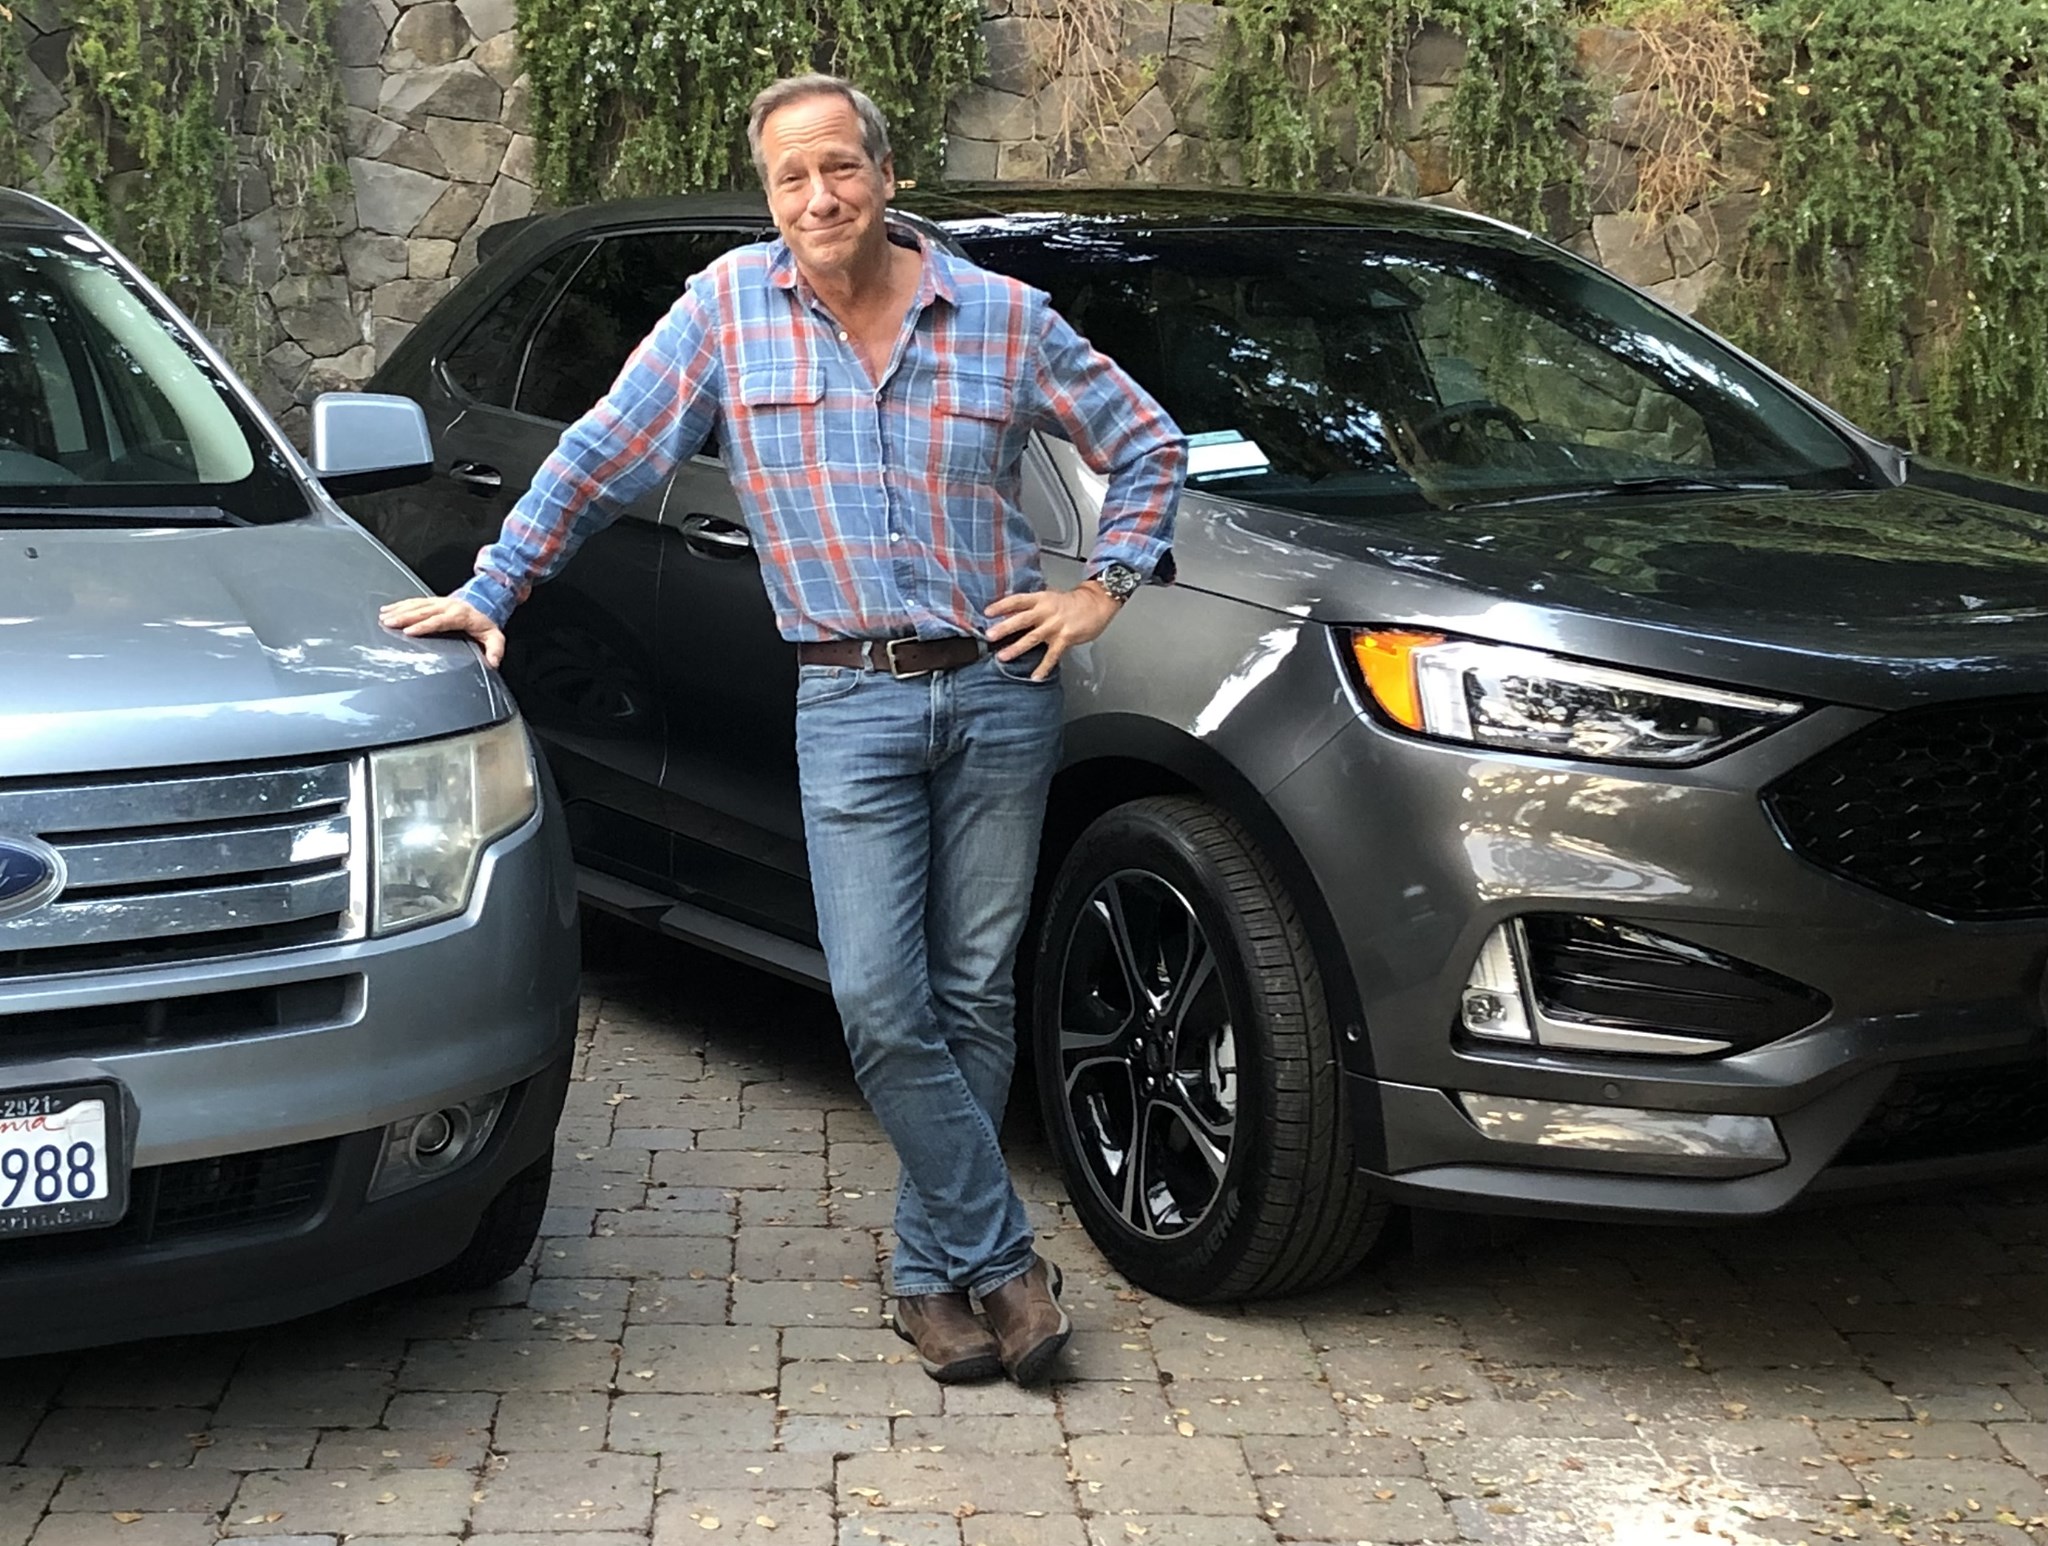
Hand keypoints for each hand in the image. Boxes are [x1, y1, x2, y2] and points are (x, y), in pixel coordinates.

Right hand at [379, 593, 506, 668]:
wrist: (486, 601)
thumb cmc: (486, 622)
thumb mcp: (495, 637)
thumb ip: (495, 650)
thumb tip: (493, 663)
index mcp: (459, 616)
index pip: (439, 621)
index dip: (424, 626)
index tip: (409, 631)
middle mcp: (447, 607)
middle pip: (423, 612)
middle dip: (405, 617)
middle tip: (388, 623)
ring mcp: (439, 602)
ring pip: (416, 605)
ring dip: (399, 610)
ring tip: (384, 617)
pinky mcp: (433, 600)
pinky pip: (414, 601)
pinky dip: (400, 605)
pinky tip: (388, 609)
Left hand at [984, 582, 1119, 679]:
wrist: (1096, 604)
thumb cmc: (1072, 602)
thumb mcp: (1050, 598)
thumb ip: (1033, 607)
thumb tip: (1011, 616)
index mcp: (1041, 599)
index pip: (1017, 600)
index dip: (1002, 605)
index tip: (987, 612)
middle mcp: (1046, 611)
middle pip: (1022, 619)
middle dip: (1004, 628)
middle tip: (990, 636)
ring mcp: (1056, 625)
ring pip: (1032, 637)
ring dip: (1016, 648)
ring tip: (1003, 657)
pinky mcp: (1065, 638)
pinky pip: (1052, 655)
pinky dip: (1043, 667)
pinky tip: (1035, 676)